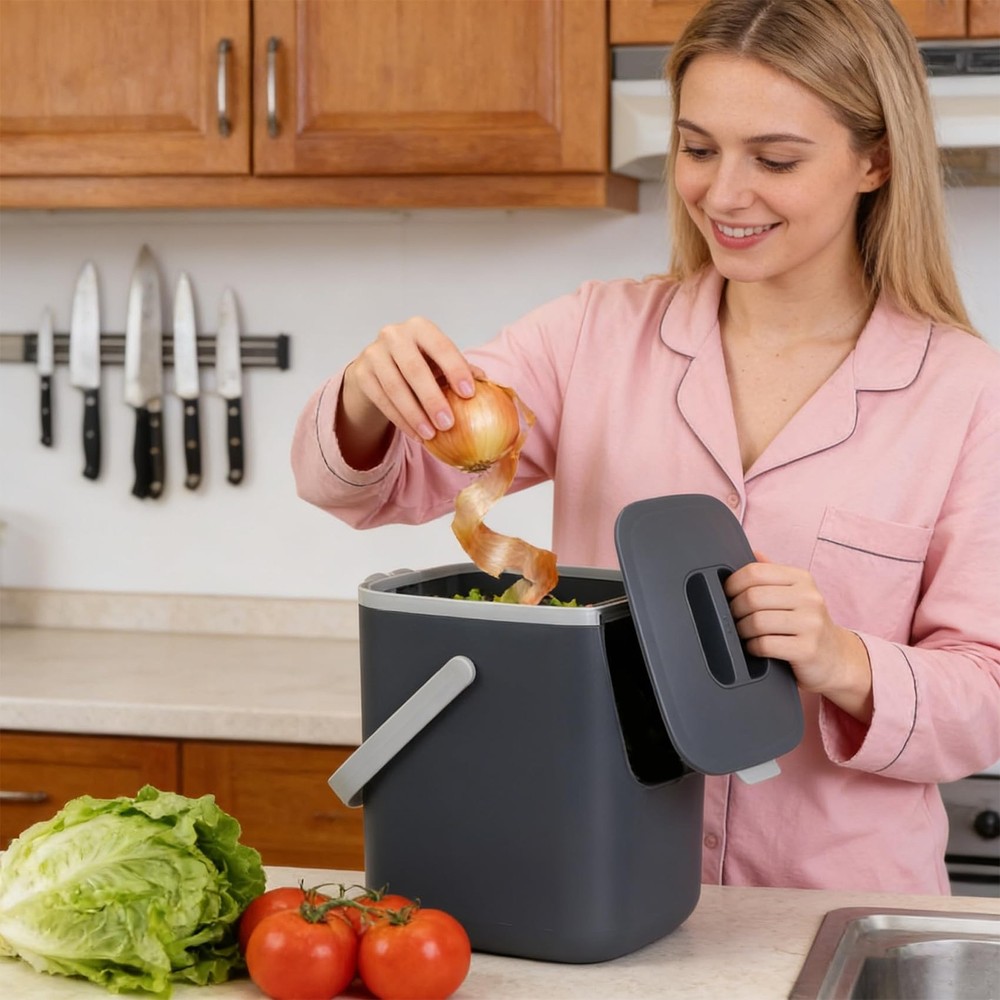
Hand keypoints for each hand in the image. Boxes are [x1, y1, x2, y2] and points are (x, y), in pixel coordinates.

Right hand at [338, 317, 476, 468]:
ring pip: (394, 388)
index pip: (440, 346)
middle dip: (432, 398)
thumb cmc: (418, 362)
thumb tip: (486, 383)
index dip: (455, 369)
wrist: (377, 366)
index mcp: (420, 327)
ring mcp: (373, 353)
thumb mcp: (438, 361)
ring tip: (431, 435)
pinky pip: (381, 400)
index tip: (469, 394)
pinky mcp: (361, 373)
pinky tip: (416, 435)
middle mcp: (394, 335)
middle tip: (448, 424)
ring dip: (414, 414)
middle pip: (414, 369)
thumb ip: (460, 369)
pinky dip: (400, 420)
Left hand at [724, 555, 872, 722]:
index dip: (733, 584)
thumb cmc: (807, 624)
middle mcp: (809, 597)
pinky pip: (764, 645)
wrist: (837, 659)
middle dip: (734, 610)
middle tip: (734, 618)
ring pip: (756, 622)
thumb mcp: (795, 593)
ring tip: (745, 633)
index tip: (728, 595)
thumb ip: (773, 574)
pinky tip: (756, 647)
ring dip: (742, 630)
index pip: (755, 572)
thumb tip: (753, 552)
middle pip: (752, 597)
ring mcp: (811, 624)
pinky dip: (752, 647)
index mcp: (801, 578)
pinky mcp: (808, 649)